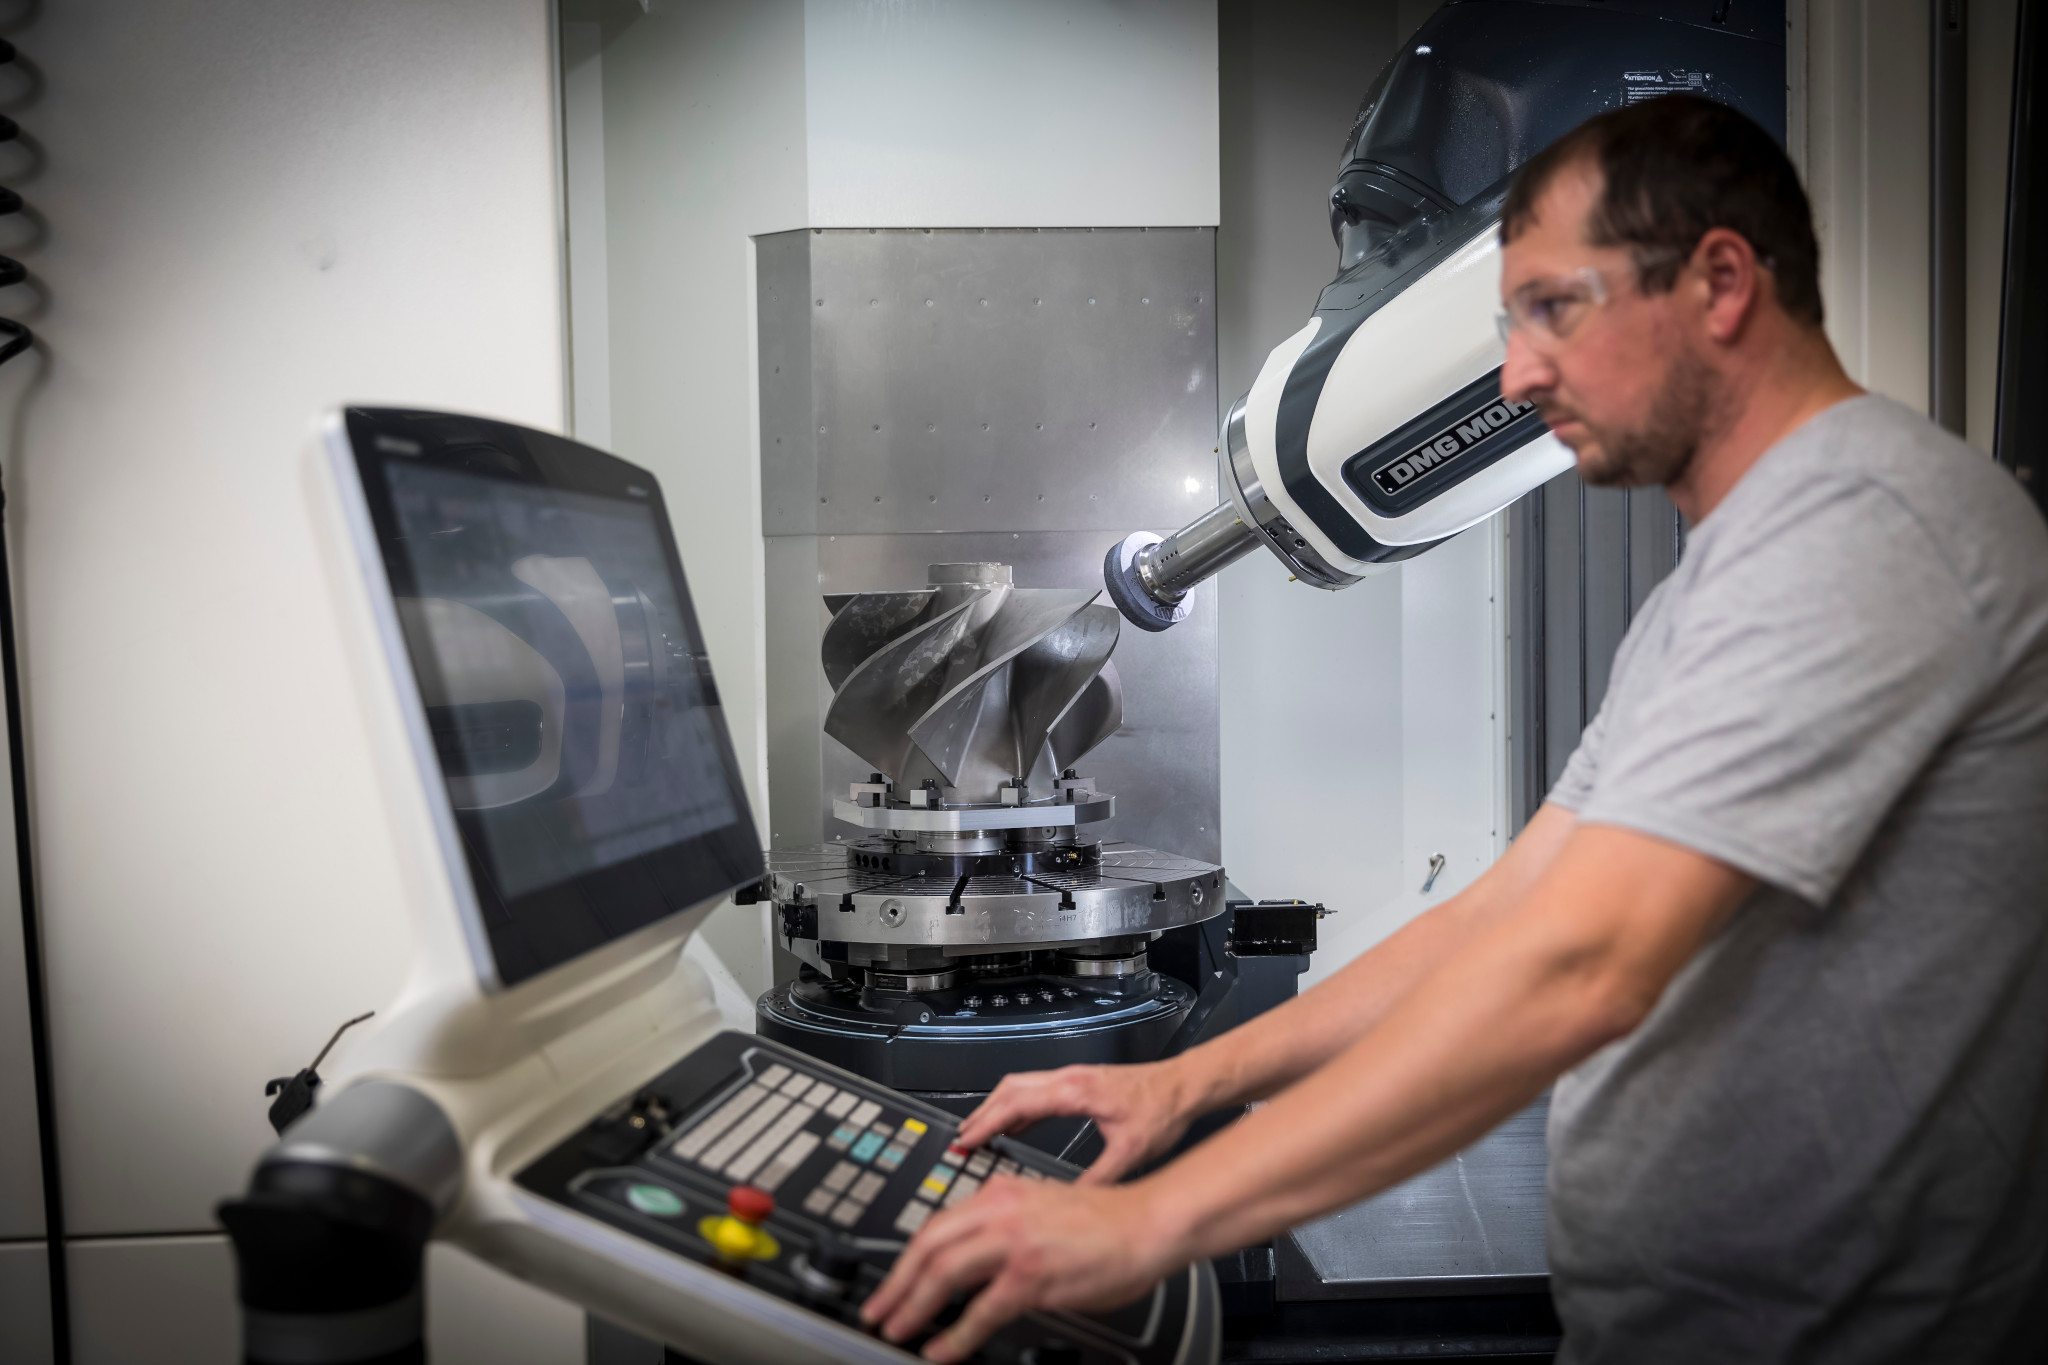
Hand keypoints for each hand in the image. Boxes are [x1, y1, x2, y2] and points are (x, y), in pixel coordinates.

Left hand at [860, 1174, 1180, 1361]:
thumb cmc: (1105, 1222)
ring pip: (942, 1272)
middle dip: (895, 1283)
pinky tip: (941, 1349)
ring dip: (912, 1305)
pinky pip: (980, 1310)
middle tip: (878, 1309)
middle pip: (927, 1245)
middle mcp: (999, 1211)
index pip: (935, 1224)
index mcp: (999, 1192)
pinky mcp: (1031, 1275)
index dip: (906, 1258)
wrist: (1147, 1223)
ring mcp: (1013, 1242)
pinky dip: (955, 1335)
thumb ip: (1002, 1226)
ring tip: (897, 1329)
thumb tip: (971, 1261)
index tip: (892, 1281)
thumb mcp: (1040, 1208)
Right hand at [956, 1061, 1193, 1184]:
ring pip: (1020, 1085)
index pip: (1017, 1103)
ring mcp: (1072, 1077)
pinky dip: (1016, 1107)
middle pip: (1010, 1089)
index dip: (987, 1122)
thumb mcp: (1130, 1152)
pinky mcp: (1078, 1082)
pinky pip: (1036, 1089)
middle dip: (982, 1114)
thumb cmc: (1163, 1110)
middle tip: (963, 1140)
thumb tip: (1069, 1202)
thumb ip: (1097, 1179)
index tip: (968, 1140)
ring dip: (996, 1108)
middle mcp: (1069, 1078)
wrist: (1184, 1086)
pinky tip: (1015, 1127)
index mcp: (1075, 1092)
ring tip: (980, 1134)